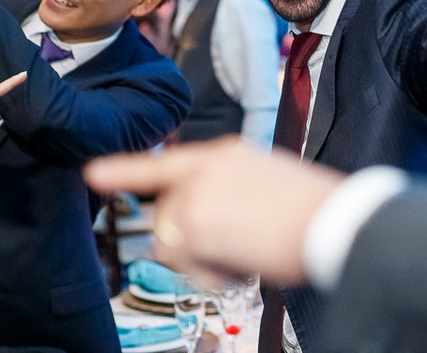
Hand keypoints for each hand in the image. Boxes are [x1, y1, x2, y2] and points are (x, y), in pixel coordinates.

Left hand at [84, 137, 341, 284]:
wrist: (333, 220)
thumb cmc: (313, 211)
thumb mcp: (268, 183)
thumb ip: (229, 192)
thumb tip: (206, 224)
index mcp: (226, 154)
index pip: (165, 163)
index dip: (125, 170)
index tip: (93, 174)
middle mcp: (205, 166)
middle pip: (167, 215)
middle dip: (189, 243)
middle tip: (237, 252)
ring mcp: (196, 193)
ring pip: (169, 240)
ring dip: (200, 260)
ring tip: (244, 256)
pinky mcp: (195, 222)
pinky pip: (181, 261)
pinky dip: (208, 273)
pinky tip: (241, 264)